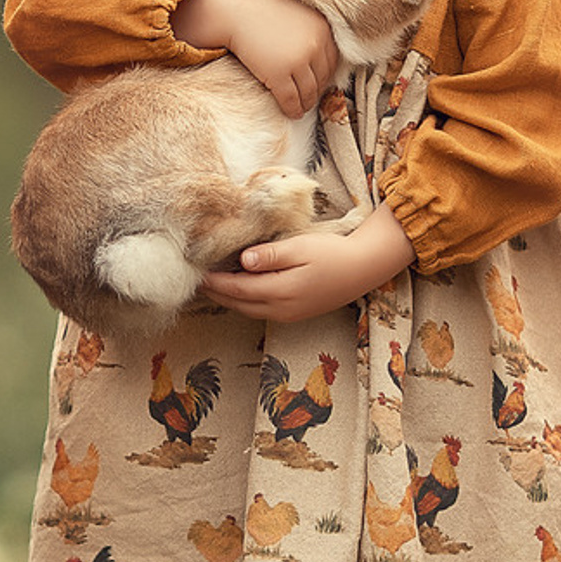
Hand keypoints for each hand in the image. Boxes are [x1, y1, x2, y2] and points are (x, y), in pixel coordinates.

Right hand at [172, 0, 337, 117]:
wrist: (235, 9)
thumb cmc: (262, 10)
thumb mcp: (297, 16)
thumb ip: (310, 34)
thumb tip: (315, 61)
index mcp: (322, 30)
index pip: (332, 61)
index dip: (325, 76)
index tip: (320, 84)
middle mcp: (314, 46)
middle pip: (322, 78)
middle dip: (316, 91)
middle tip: (311, 99)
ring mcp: (297, 61)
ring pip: (308, 92)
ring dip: (306, 103)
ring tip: (302, 108)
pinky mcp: (278, 74)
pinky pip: (291, 99)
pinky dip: (292, 109)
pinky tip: (291, 113)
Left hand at [204, 208, 412, 324]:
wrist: (363, 269)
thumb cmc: (333, 253)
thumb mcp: (301, 247)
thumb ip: (271, 255)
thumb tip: (243, 260)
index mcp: (281, 291)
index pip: (237, 289)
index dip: (215, 282)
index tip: (197, 272)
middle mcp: (282, 308)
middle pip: (239, 304)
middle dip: (217, 293)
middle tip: (197, 280)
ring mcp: (289, 314)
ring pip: (249, 310)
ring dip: (229, 299)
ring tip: (213, 285)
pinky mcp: (295, 313)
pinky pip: (261, 310)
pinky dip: (245, 301)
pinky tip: (241, 289)